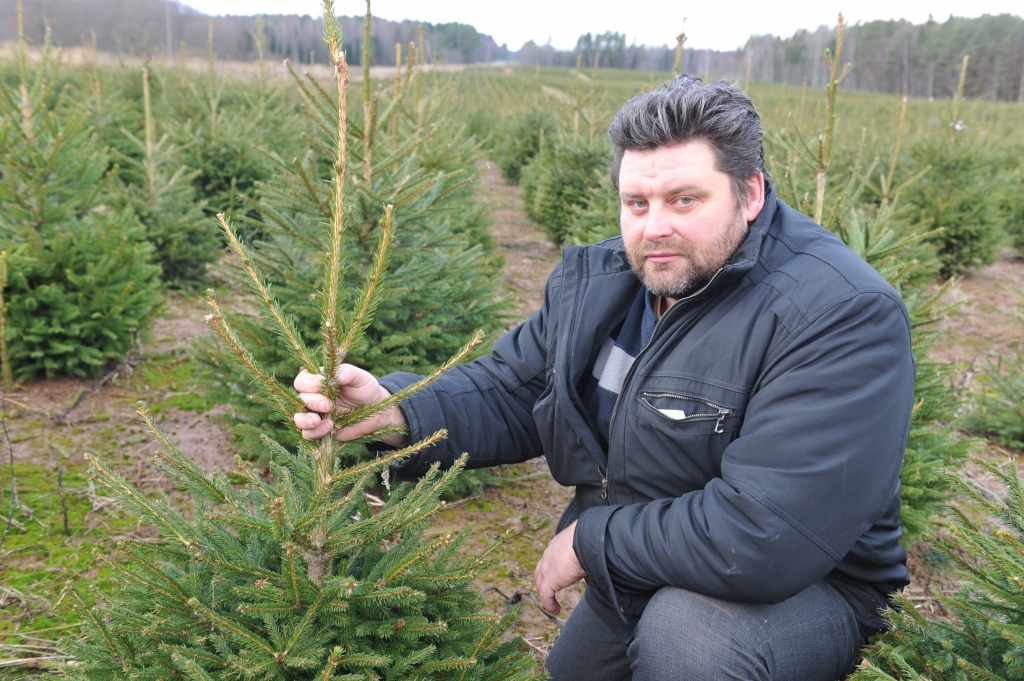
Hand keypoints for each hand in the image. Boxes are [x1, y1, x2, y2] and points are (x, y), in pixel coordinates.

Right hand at [292, 366, 407, 445]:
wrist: (377, 412)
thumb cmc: (366, 390)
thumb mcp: (361, 378)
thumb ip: (347, 372)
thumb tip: (336, 375)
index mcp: (319, 381)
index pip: (302, 380)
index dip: (309, 383)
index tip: (323, 385)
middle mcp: (314, 398)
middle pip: (300, 399)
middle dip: (312, 402)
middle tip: (328, 405)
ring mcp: (316, 415)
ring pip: (298, 418)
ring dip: (305, 420)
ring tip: (318, 421)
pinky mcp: (320, 430)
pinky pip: (308, 434)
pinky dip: (315, 432)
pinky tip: (329, 428)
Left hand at [534, 520, 585, 615]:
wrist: (587, 541)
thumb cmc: (591, 543)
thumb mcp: (588, 555)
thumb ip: (588, 568)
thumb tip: (591, 582)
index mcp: (558, 546)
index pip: (552, 558)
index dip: (555, 569)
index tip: (564, 578)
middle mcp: (549, 555)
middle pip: (541, 570)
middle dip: (544, 581)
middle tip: (551, 590)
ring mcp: (547, 567)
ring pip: (541, 582)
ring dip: (546, 592)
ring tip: (552, 604)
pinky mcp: (550, 579)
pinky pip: (546, 594)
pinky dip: (549, 603)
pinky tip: (555, 610)